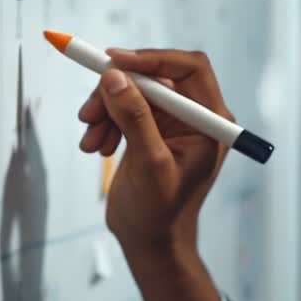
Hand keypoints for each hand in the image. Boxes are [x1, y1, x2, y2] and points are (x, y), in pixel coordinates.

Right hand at [77, 49, 232, 258]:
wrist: (150, 242)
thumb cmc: (160, 213)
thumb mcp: (149, 164)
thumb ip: (135, 118)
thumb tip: (115, 76)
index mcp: (211, 121)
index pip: (190, 68)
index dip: (153, 58)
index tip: (114, 62)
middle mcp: (195, 116)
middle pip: (156, 76)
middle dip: (118, 90)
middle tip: (89, 112)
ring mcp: (173, 122)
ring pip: (134, 90)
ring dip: (106, 109)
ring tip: (90, 140)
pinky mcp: (152, 129)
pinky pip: (124, 106)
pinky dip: (105, 120)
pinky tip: (95, 146)